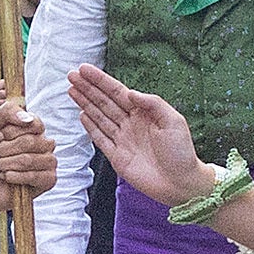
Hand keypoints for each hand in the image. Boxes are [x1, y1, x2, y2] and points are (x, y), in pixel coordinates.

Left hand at [0, 96, 53, 209]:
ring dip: (7, 164)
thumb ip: (7, 111)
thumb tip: (28, 119)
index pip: (32, 123)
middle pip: (29, 142)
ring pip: (29, 160)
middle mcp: (45, 143)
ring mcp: (49, 161)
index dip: (10, 132)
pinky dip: (14, 177)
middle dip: (5, 150)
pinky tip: (8, 177)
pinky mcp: (49, 180)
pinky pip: (34, 176)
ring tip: (2, 167)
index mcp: (34, 129)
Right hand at [65, 64, 209, 208]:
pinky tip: (81, 115)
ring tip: (71, 90)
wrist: (181, 184)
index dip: (100, 80)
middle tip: (71, 75)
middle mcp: (131, 124)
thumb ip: (152, 104)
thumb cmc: (182, 152)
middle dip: (88, 89)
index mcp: (144, 113)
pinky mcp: (117, 157)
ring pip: (99, 117)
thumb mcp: (173, 121)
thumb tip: (130, 92)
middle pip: (104, 102)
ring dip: (85, 103)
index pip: (117, 92)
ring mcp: (122, 140)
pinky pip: (100, 139)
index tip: (84, 69)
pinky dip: (90, 127)